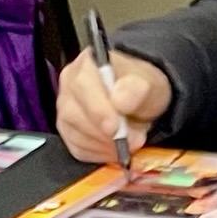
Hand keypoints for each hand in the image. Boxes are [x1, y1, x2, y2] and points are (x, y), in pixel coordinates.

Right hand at [56, 49, 171, 162]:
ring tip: (128, 146)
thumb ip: (137, 88)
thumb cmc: (142, 87)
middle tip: (132, 142)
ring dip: (103, 145)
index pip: (83, 85)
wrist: (140, 101)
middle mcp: (69, 83)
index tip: (115, 128)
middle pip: (73, 112)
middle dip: (103, 133)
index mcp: (87, 63)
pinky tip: (115, 151)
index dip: (98, 109)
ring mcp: (65, 107)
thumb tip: (119, 99)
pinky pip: (77, 148)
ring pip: (74, 133)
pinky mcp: (68, 130)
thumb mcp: (151, 84)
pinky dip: (98, 154)